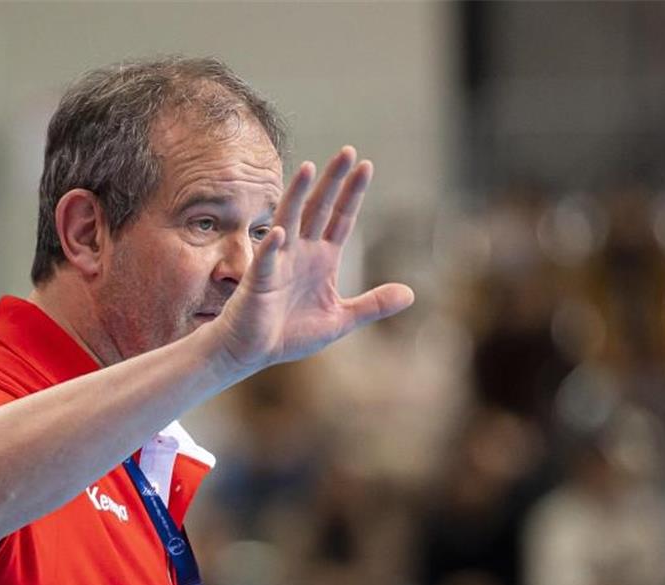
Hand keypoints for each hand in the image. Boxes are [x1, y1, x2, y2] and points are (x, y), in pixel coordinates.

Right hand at [213, 146, 414, 371]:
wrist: (253, 352)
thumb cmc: (291, 333)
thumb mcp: (341, 320)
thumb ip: (374, 305)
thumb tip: (411, 294)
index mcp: (322, 259)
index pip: (341, 218)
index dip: (353, 194)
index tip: (366, 165)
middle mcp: (300, 252)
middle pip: (319, 209)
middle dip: (332, 181)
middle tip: (347, 152)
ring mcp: (278, 263)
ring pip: (289, 221)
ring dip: (298, 196)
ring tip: (308, 168)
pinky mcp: (259, 282)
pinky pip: (265, 261)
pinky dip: (272, 247)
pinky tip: (280, 232)